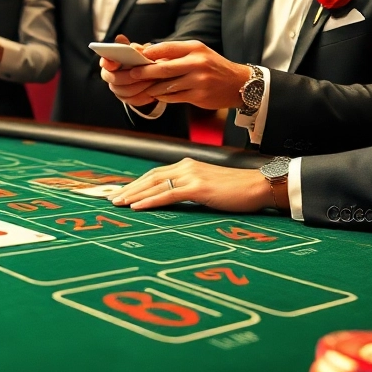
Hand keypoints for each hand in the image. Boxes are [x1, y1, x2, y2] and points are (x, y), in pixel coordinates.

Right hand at [99, 35, 158, 105]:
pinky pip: (133, 100)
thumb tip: (120, 38)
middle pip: (114, 79)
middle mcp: (110, 76)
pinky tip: (153, 92)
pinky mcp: (127, 99)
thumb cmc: (141, 59)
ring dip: (139, 86)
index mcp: (110, 62)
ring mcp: (117, 89)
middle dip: (129, 76)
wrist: (149, 74)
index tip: (114, 62)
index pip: (104, 63)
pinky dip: (144, 96)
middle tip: (142, 73)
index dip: (107, 63)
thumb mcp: (139, 51)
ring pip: (124, 91)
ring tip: (151, 81)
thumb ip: (131, 47)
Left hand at [110, 159, 273, 211]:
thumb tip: (174, 198)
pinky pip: (168, 194)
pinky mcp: (198, 188)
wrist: (258, 186)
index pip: (154, 173)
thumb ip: (191, 188)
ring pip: (154, 184)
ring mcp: (191, 176)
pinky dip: (150, 200)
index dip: (136, 183)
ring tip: (118, 204)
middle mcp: (186, 166)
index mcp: (187, 165)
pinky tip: (138, 207)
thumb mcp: (208, 185)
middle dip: (129, 189)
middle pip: (149, 177)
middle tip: (112, 199)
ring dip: (134, 195)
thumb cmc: (236, 190)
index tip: (121, 193)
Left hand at [119, 40, 250, 109]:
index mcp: (195, 49)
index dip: (149, 53)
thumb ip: (177, 53)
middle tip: (132, 74)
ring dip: (153, 87)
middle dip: (145, 72)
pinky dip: (163, 96)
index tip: (136, 56)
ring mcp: (198, 81)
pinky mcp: (198, 96)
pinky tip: (157, 95)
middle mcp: (197, 63)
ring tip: (143, 87)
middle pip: (164, 68)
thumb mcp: (199, 52)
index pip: (166, 48)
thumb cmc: (213, 66)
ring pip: (167, 85)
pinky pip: (174, 97)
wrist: (239, 83)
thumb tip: (150, 54)